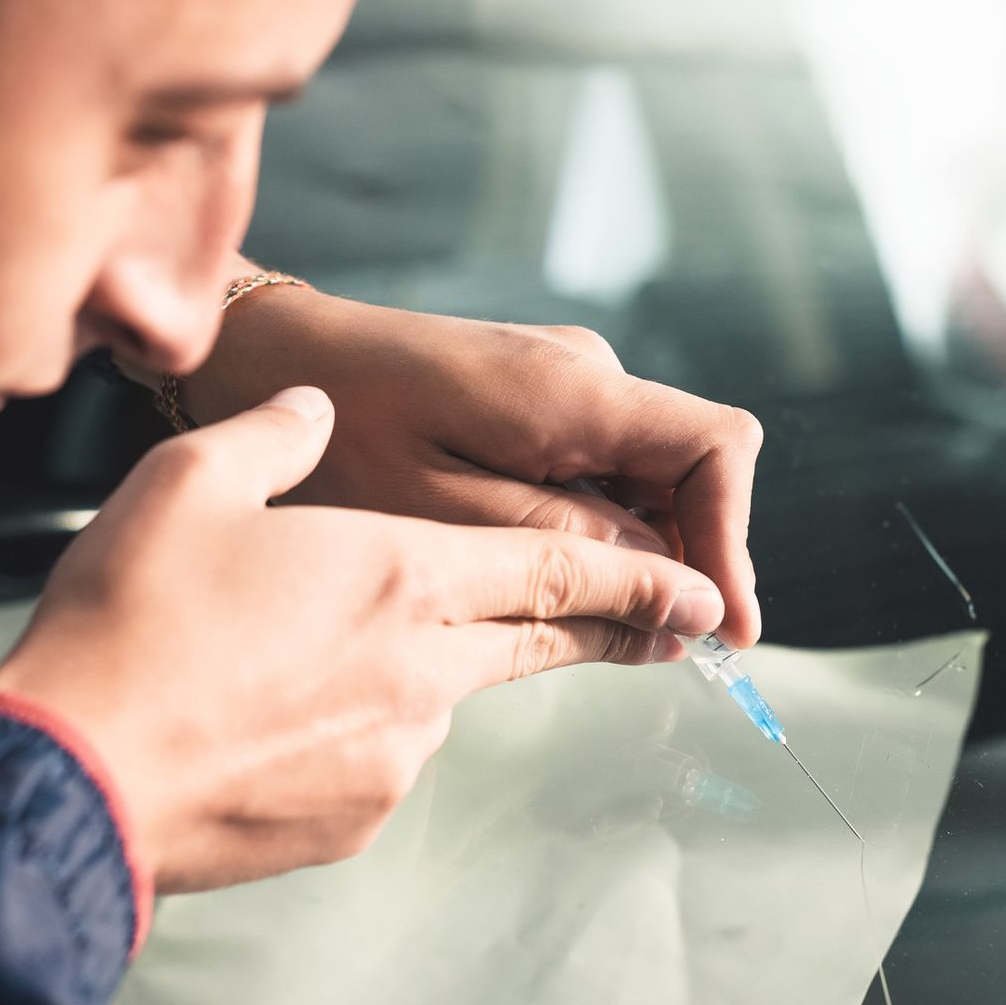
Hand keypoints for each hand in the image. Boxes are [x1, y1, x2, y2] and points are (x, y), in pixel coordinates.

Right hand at [0, 387, 724, 892]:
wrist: (74, 771)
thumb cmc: (128, 620)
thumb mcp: (190, 482)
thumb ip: (274, 436)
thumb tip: (310, 414)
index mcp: (397, 574)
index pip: (554, 570)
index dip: (638, 577)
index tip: (703, 591)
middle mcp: (420, 671)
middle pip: (536, 642)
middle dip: (607, 629)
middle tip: (666, 631)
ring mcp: (392, 756)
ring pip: (445, 699)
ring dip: (433, 671)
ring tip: (337, 656)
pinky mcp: (353, 820)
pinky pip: (382, 759)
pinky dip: (362, 730)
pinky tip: (284, 718)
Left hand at [180, 290, 765, 646]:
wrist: (274, 357)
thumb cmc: (340, 432)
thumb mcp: (444, 513)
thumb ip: (565, 550)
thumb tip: (679, 596)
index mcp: (571, 391)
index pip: (716, 449)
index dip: (732, 543)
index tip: (720, 628)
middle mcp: (585, 373)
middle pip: (692, 469)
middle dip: (688, 561)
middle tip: (655, 647)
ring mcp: (564, 381)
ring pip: (650, 475)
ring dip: (640, 550)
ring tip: (597, 624)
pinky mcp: (537, 398)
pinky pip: (603, 466)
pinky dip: (598, 528)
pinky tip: (548, 576)